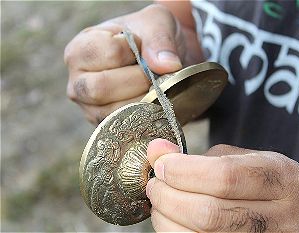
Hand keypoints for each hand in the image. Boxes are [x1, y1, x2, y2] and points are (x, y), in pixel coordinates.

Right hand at [64, 4, 185, 124]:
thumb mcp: (155, 24)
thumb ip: (160, 40)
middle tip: (152, 74)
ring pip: (112, 113)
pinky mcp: (106, 126)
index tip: (141, 47)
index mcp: (80, 50)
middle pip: (99, 89)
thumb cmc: (147, 38)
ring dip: (142, 101)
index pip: (106, 53)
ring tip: (154, 88)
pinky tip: (154, 105)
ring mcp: (90, 108)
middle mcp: (77, 83)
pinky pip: (124, 130)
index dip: (132, 51)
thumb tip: (168, 66)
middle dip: (137, 81)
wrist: (155, 60)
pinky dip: (144, 118)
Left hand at [146, 139, 298, 231]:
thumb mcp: (239, 159)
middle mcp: (282, 217)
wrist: (292, 213)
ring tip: (161, 202)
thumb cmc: (259, 182)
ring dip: (167, 219)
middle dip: (169, 197)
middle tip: (155, 185)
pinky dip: (174, 232)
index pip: (225, 177)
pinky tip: (171, 219)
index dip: (183, 171)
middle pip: (210, 214)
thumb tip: (156, 150)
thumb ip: (197, 157)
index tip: (161, 165)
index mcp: (282, 179)